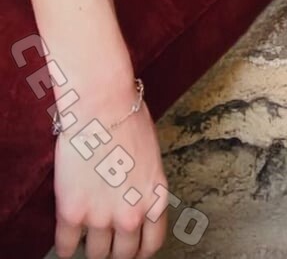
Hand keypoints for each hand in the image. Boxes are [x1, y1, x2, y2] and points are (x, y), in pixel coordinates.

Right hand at [53, 98, 169, 258]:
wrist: (102, 108)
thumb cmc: (129, 120)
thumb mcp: (151, 157)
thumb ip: (144, 185)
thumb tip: (134, 199)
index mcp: (155, 198)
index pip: (152, 244)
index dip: (140, 251)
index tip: (133, 250)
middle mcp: (131, 214)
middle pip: (124, 254)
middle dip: (116, 250)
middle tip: (109, 243)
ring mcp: (102, 217)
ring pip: (96, 254)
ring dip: (91, 247)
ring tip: (88, 236)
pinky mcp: (73, 214)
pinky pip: (66, 246)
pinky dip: (65, 248)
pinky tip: (67, 241)